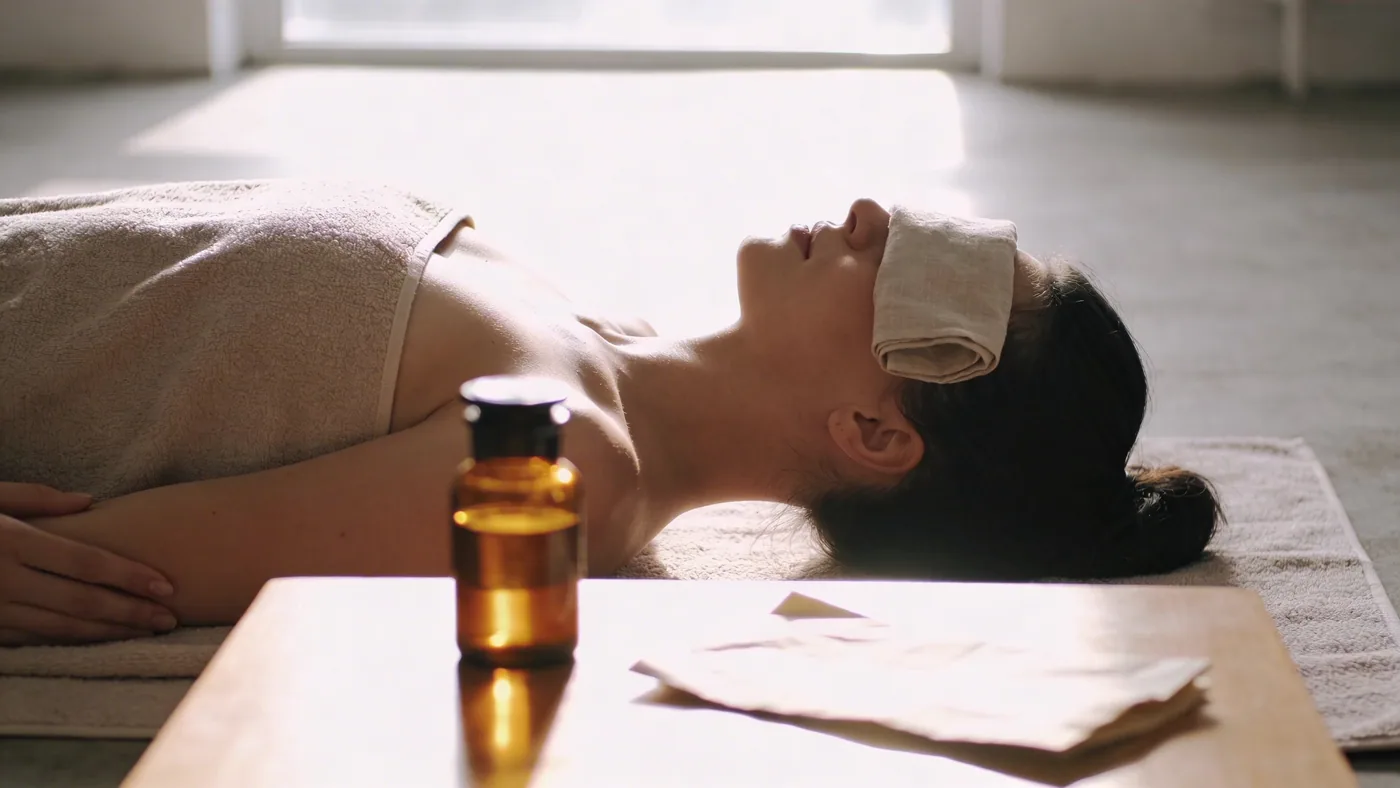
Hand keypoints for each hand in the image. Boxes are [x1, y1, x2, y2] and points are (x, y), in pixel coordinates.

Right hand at [0, 483, 176, 645]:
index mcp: (11, 541)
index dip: (128, 576)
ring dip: (107, 632)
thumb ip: (34, 498)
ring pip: (60, 627)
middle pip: (80, 601)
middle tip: (169, 619)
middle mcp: (3, 580)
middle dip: (129, 612)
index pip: (83, 562)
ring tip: (145, 631)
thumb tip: (88, 501)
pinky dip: (71, 639)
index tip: (167, 586)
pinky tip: (100, 638)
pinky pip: (34, 639)